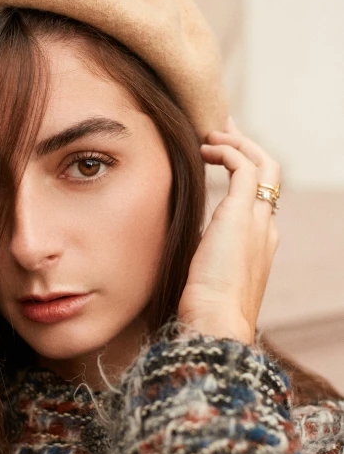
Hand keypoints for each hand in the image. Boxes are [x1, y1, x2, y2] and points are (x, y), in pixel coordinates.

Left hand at [177, 117, 279, 344]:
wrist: (216, 324)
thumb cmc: (205, 309)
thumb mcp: (205, 274)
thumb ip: (204, 253)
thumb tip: (183, 244)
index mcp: (260, 242)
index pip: (259, 195)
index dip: (243, 170)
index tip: (220, 155)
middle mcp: (265, 227)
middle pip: (269, 173)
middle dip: (247, 146)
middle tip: (222, 128)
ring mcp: (257, 221)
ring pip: (262, 164)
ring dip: (236, 143)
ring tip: (210, 134)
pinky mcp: (241, 215)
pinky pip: (243, 168)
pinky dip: (227, 152)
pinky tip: (205, 150)